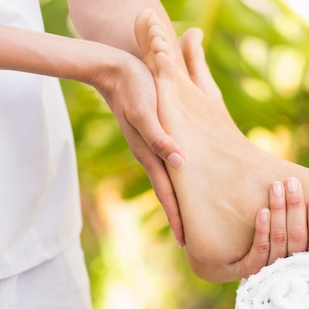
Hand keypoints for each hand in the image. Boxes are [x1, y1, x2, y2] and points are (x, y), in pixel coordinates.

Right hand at [92, 51, 185, 245]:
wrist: (116, 67)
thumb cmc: (134, 88)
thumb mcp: (147, 113)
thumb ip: (161, 139)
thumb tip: (180, 163)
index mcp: (150, 154)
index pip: (166, 193)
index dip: (176, 217)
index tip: (184, 241)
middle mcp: (152, 155)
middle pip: (169, 192)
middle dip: (179, 216)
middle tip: (192, 239)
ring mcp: (153, 146)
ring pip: (170, 179)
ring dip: (180, 199)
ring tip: (192, 217)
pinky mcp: (156, 134)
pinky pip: (170, 161)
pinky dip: (179, 177)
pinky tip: (186, 180)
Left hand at [185, 177, 308, 281]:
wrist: (241, 272)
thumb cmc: (283, 250)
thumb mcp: (301, 245)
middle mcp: (293, 271)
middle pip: (298, 237)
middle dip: (295, 207)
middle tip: (292, 182)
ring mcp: (272, 272)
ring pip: (278, 239)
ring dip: (278, 210)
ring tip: (276, 186)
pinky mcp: (251, 272)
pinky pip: (258, 251)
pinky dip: (262, 230)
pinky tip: (262, 211)